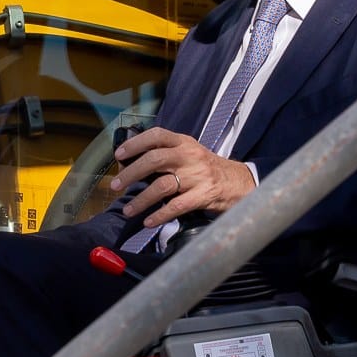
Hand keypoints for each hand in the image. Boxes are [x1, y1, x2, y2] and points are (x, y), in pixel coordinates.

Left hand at [110, 127, 255, 227]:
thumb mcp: (190, 153)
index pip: (157, 135)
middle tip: (116, 185)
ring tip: (128, 210)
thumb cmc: (208, 169)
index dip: (136, 143)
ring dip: (141, 199)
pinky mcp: (203, 196)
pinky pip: (176, 206)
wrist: (240, 182)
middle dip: (131, 173)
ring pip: (162, 186)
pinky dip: (159, 215)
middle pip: (154, 160)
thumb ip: (167, 154)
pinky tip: (148, 221)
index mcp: (184, 143)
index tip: (119, 154)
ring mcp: (197, 176)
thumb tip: (132, 163)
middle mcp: (190, 156)